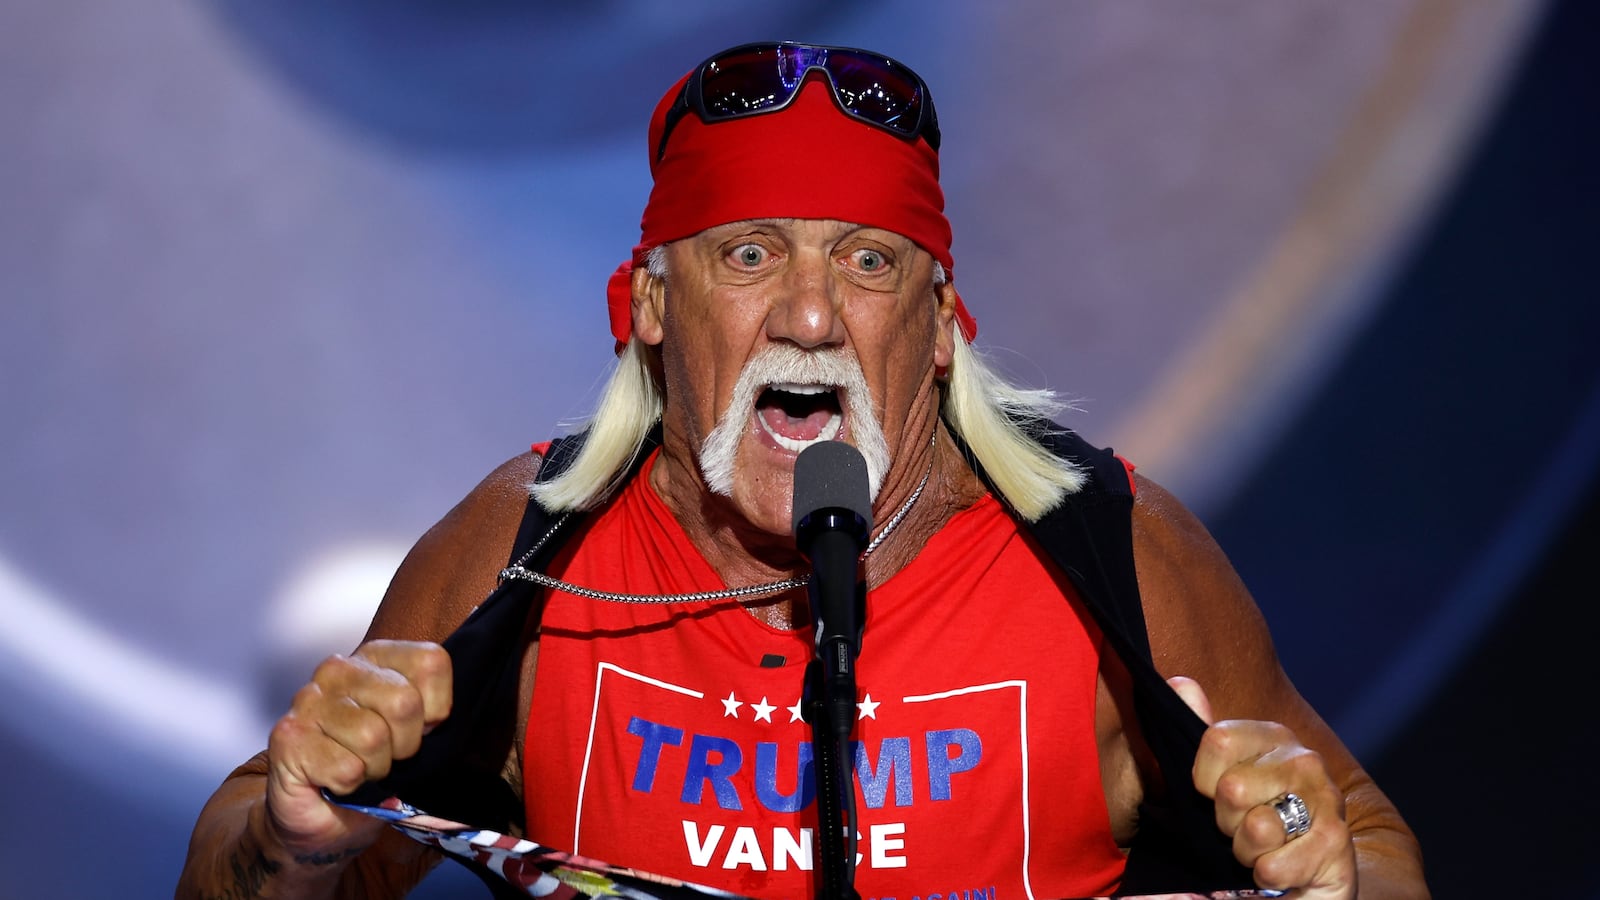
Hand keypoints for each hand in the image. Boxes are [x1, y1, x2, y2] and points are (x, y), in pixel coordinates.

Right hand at [263, 640, 452, 860]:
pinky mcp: (289, 737)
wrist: (321, 818)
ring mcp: (309, 700)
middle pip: (404, 702)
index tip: (420, 729)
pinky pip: (346, 767)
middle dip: (405, 745)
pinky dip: (349, 785)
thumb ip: (435, 714)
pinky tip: (334, 781)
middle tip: (386, 757)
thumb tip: (444, 720)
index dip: (436, 709)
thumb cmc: (373, 771)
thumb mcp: (416, 735)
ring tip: (359, 768)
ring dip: (374, 768)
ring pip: (373, 737)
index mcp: (376, 657)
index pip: (431, 662)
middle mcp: (339, 669)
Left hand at [1169, 676, 1356, 898]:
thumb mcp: (1211, 780)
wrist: (1299, 884)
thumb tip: (1180, 684)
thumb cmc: (1248, 828)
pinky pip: (1275, 865)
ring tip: (1262, 849)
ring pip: (1257, 826)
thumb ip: (1196, 730)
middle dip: (1226, 822)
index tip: (1212, 796)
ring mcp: (1326, 800)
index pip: (1217, 739)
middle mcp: (1303, 760)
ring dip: (1247, 851)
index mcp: (1270, 737)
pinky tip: (1280, 873)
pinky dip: (1268, 877)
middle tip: (1241, 829)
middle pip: (1232, 787)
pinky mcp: (1336, 845)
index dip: (1203, 780)